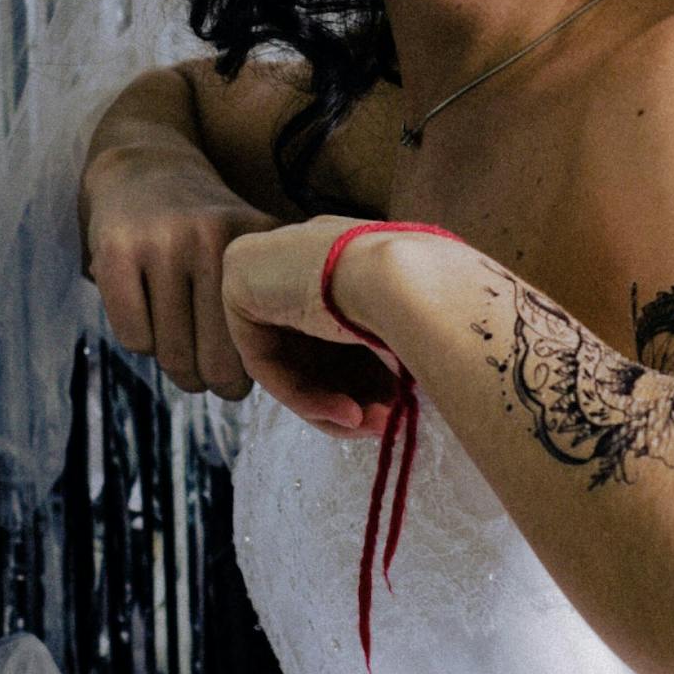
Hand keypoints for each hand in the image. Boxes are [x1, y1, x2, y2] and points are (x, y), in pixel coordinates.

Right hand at [85, 155, 276, 397]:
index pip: (259, 342)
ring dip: (174, 366)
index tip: (241, 371)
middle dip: (210, 381)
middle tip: (207, 376)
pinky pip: (134, 338)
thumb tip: (280, 375)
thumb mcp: (252, 247)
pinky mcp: (115, 251)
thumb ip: (272, 298)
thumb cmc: (205, 229)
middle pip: (215, 360)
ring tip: (179, 349)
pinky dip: (140, 344)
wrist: (144, 168)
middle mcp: (211, 239)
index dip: (249, 371)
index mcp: (255, 243)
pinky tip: (148, 319)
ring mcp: (161, 242)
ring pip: (171, 353)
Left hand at [220, 217, 411, 437]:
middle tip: (382, 424)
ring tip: (370, 426)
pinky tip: (346, 414)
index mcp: (350, 247)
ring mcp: (272, 261)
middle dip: (352, 393)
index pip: (344, 323)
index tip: (396, 409)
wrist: (413, 277)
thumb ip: (395, 352)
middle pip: (317, 345)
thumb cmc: (434, 299)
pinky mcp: (239, 279)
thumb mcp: (419, 327)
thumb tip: (393, 400)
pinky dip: (302, 394)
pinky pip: (265, 358)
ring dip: (332, 402)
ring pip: (293, 358)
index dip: (370, 375)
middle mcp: (310, 252)